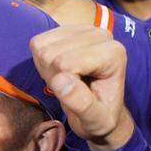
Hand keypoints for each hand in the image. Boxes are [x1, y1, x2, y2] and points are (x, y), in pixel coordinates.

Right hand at [29, 26, 134, 150]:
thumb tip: (60, 80)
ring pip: (41, 46)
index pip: (64, 64)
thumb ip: (82, 103)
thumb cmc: (101, 117)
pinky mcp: (65, 30)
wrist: (101, 111)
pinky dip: (41, 61)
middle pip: (51, 53)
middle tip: (72, 89)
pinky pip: (37, 43)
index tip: (81, 96)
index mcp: (113, 53)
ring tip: (67, 81)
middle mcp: (100, 34)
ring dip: (47, 69)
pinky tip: (59, 71)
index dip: (64, 85)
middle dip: (54, 76)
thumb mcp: (96, 121)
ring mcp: (82, 29)